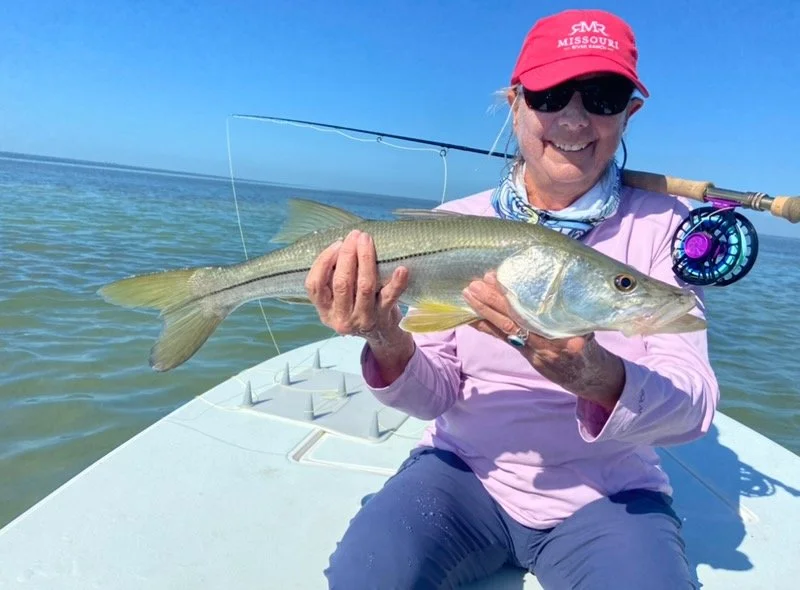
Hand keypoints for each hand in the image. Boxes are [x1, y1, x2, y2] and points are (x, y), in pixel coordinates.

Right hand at [305, 229, 408, 345]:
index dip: (324, 262)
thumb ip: (333, 279)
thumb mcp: (338, 301)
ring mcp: (363, 319)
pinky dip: (397, 283)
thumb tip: (341, 245)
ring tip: (367, 241)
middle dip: (347, 255)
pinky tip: (401, 269)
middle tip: (355, 236)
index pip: (315, 285)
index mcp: (325, 312)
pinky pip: (390, 297)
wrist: (382, 335)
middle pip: (341, 283)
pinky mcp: (384, 317)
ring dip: (366, 259)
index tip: (337, 244)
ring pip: (364, 286)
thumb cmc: (358, 307)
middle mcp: (341, 318)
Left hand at [462, 272, 624, 409]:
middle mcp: (539, 345)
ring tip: (468, 293)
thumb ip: (579, 334)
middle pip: (511, 322)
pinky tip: (469, 316)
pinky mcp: (523, 350)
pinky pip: (501, 337)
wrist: (584, 377)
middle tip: (475, 285)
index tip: (498, 280)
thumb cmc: (588, 351)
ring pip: (503, 329)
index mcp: (556, 342)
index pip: (529, 319)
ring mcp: (529, 348)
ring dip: (484, 311)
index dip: (512, 301)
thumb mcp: (588, 341)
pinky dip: (485, 326)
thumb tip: (574, 330)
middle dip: (492, 303)